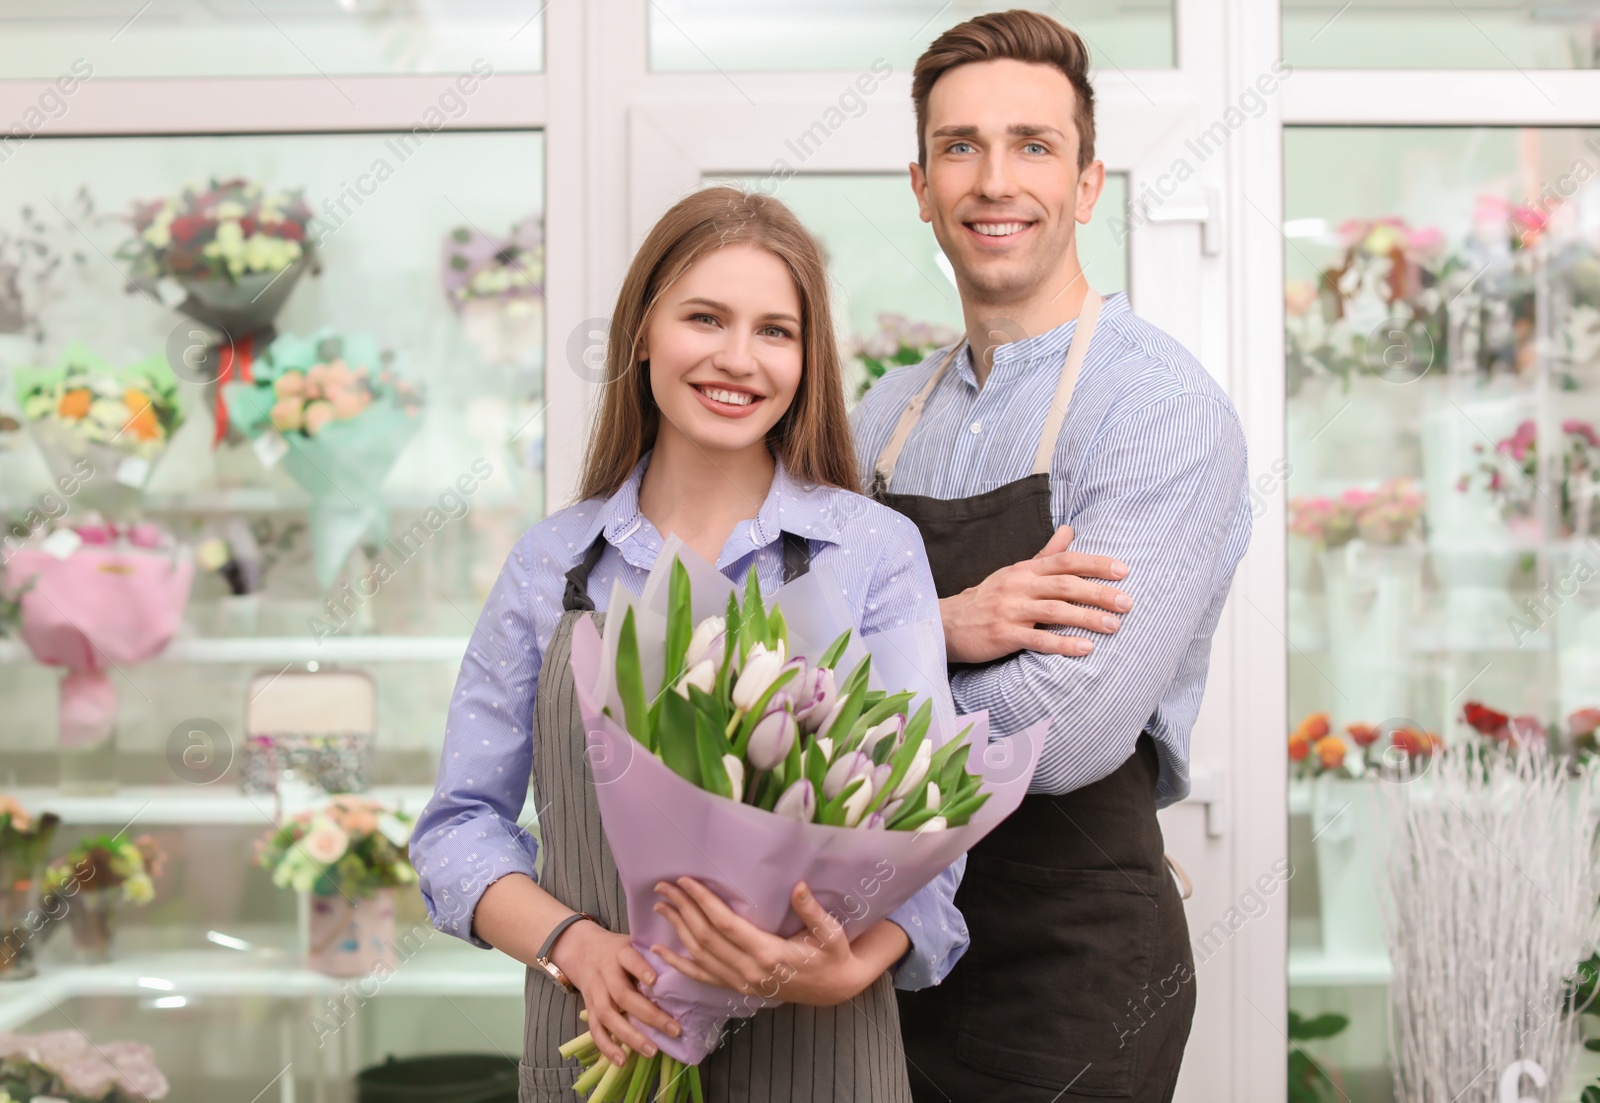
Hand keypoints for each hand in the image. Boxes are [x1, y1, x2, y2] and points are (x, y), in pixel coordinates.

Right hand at [548, 918, 681, 1064]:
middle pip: (623, 994)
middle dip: (649, 1014)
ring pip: (608, 1015)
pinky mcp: (589, 1009)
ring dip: (630, 1036)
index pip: (629, 959)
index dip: (640, 969)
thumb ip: (652, 956)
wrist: (582, 950)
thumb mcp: (633, 943)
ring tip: (651, 1051)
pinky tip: (622, 1061)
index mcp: (619, 953)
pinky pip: (595, 1030)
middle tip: (674, 1029)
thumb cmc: (618, 950)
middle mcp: (605, 973)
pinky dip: (607, 1047)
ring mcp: (595, 993)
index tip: (654, 981)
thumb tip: (686, 968)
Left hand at [649, 878, 884, 1006]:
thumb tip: (798, 886)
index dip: (703, 902)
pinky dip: (678, 965)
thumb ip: (812, 910)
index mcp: (769, 954)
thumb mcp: (831, 932)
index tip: (686, 882)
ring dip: (677, 930)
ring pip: (699, 956)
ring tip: (660, 907)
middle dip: (683, 910)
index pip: (726, 925)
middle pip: (705, 938)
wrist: (835, 987)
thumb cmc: (833, 954)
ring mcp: (741, 982)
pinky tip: (659, 952)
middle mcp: (749, 971)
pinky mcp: (739, 988)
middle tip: (664, 887)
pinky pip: (702, 977)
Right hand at [941, 524, 1131, 663]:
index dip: (1095, 564)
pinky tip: (1086, 648)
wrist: (948, 623)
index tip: (1123, 571)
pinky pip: (1037, 640)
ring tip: (1114, 626)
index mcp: (1025, 570)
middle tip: (1127, 602)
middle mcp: (1019, 586)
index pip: (1065, 561)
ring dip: (1087, 618)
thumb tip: (1070, 530)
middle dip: (1098, 593)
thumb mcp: (1016, 572)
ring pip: (1055, 611)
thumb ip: (1046, 554)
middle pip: (1065, 585)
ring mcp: (1010, 610)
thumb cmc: (989, 598)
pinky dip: (1063, 644)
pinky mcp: (1003, 635)